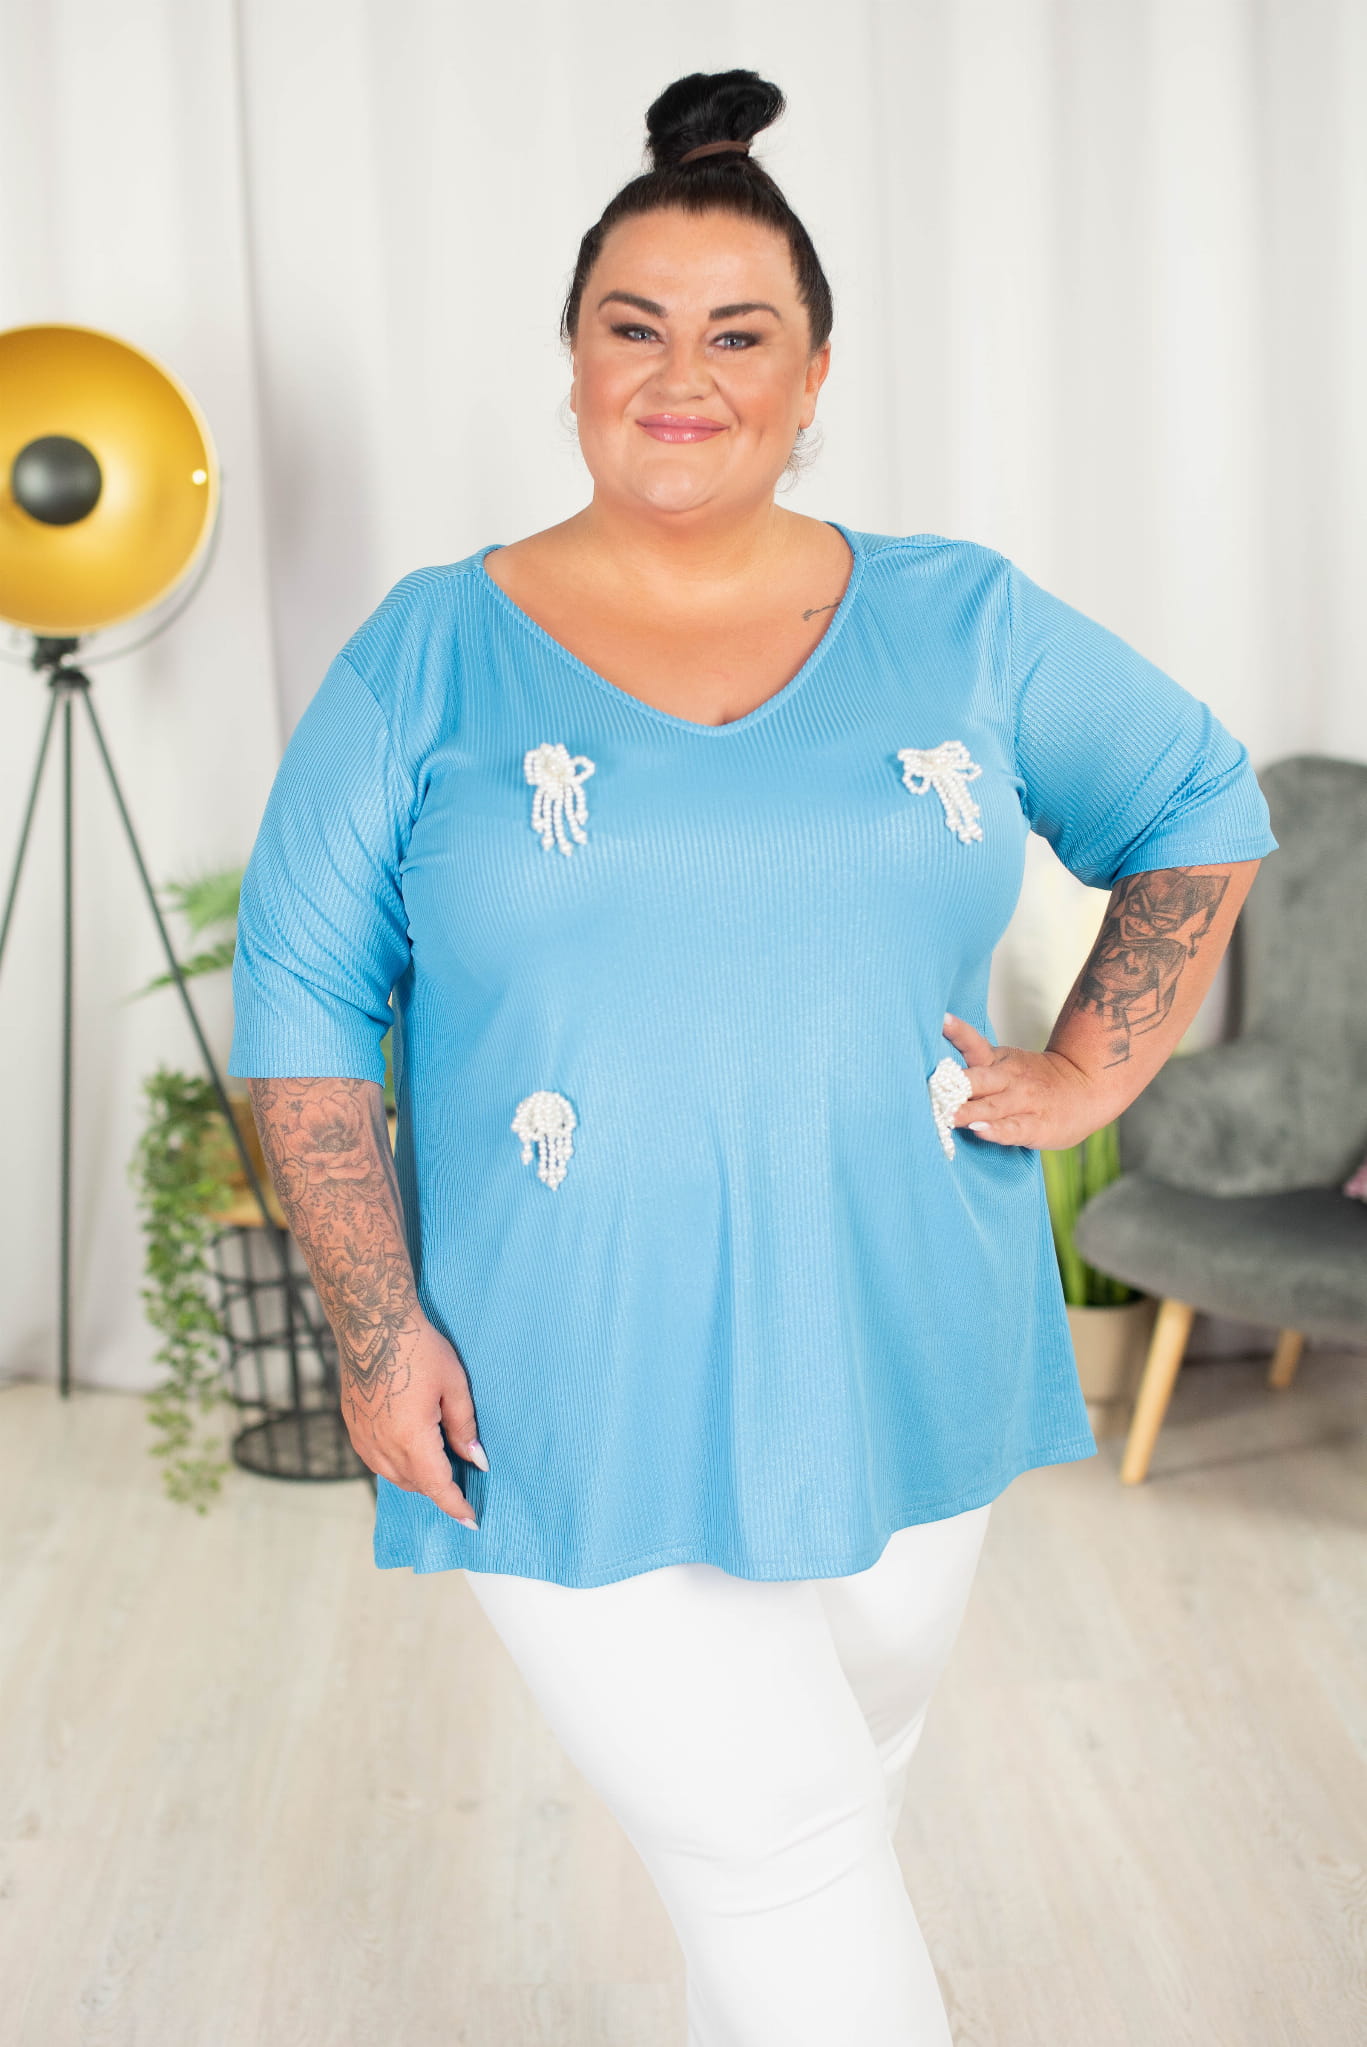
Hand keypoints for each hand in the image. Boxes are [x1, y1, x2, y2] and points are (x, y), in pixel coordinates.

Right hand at [340, 1317, 486, 1529]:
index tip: (472, 1520)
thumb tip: (476, 1460)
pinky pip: (376, 1460)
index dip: (456, 1506)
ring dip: (417, 1477)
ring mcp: (363, 1437)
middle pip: (416, 1484)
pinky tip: (410, 1447)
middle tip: (463, 1476)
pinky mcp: (352, 1426)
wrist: (372, 1324)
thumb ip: (464, 1428)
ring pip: (394, 1476)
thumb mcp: (455, 1386)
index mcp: (411, 1438)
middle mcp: (382, 1445)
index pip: (437, 1486)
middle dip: (440, 1487)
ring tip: (438, 1461)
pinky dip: (396, 1463)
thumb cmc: (417, 1349)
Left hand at [941, 1013, 1120, 1151]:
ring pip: (992, 1106)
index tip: (941, 1020)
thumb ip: (974, 1067)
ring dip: (968, 1110)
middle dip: (953, 1086)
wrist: (1087, 1087)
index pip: (975, 1044)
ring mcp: (1024, 1102)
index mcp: (998, 1062)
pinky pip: (1013, 1129)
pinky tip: (980, 1130)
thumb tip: (932, 1074)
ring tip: (948, 1114)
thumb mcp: (1005, 1063)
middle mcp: (1009, 1079)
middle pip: (977, 1079)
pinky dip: (996, 1130)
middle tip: (930, 1090)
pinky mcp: (1036, 1126)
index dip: (958, 1033)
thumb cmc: (1034, 1080)